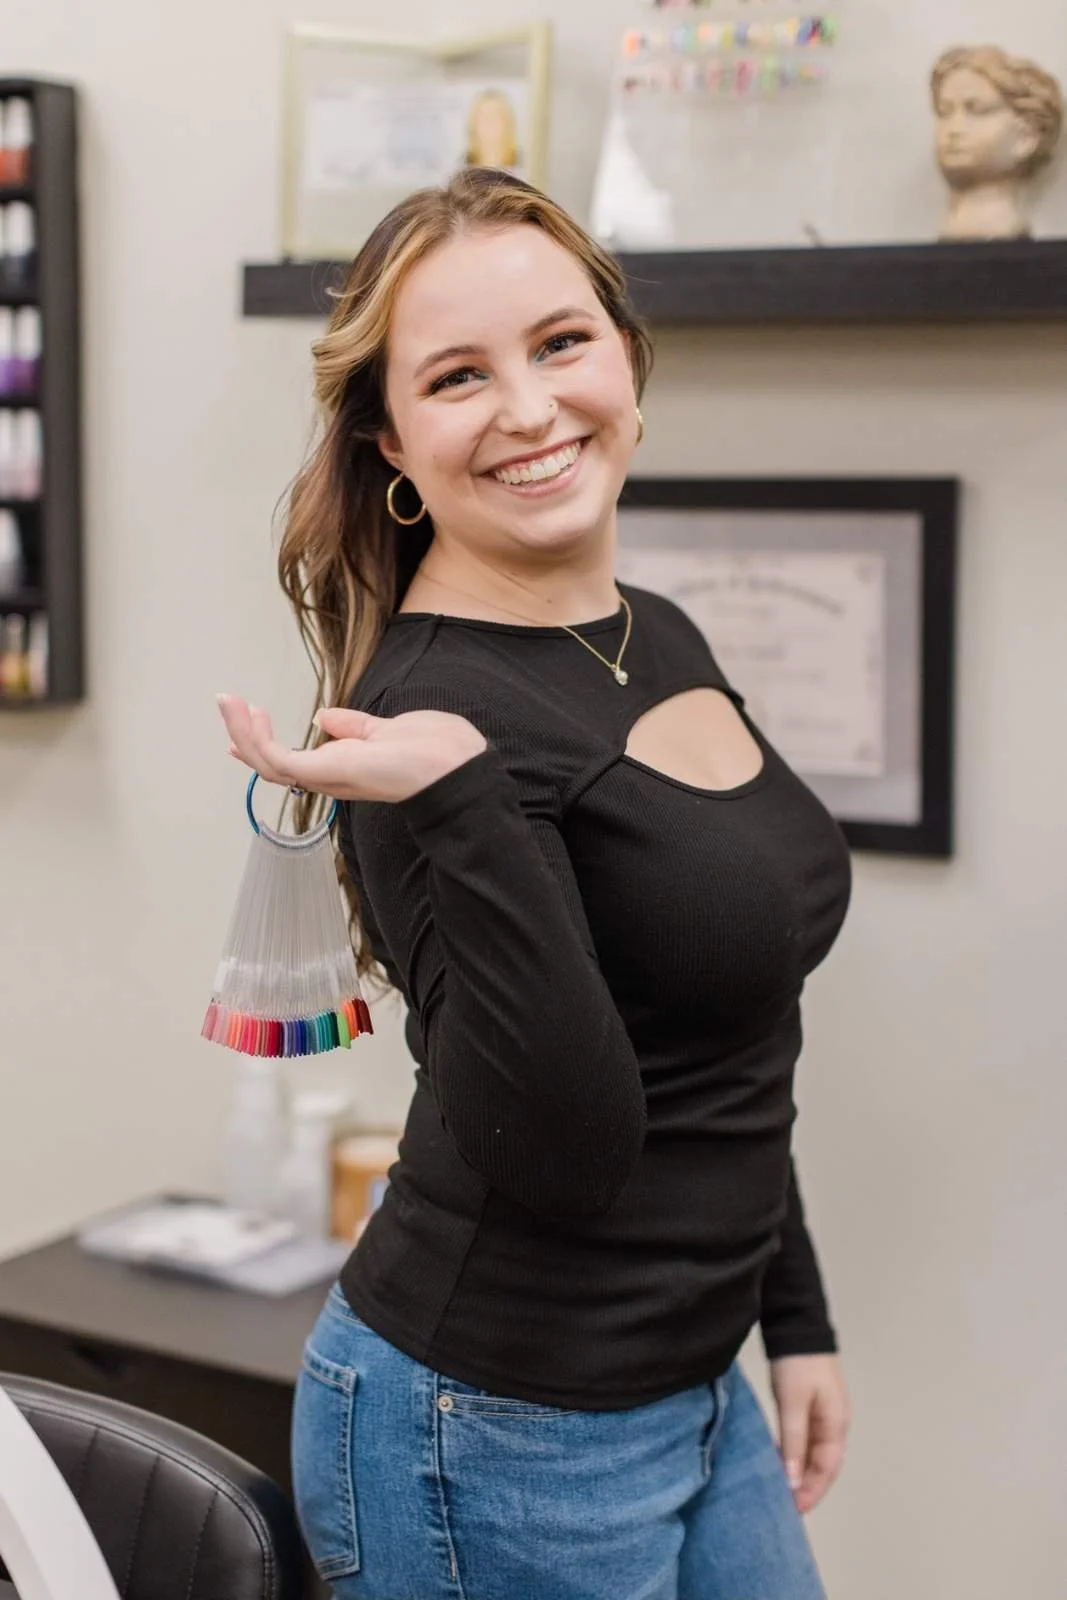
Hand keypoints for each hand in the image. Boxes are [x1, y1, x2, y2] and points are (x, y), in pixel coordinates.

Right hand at [217, 695, 486, 803]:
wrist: (453, 766)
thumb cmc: (436, 751)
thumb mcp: (386, 729)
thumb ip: (353, 727)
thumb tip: (324, 717)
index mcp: (346, 769)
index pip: (295, 763)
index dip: (265, 745)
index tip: (246, 722)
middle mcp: (332, 778)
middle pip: (273, 766)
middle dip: (245, 736)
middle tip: (226, 704)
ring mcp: (326, 777)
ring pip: (267, 763)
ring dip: (241, 731)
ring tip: (226, 701)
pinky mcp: (323, 773)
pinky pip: (276, 759)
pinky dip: (256, 737)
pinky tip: (250, 713)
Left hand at [769, 1353, 849, 1514]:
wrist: (797, 1324)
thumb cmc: (798, 1365)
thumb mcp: (793, 1403)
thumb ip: (793, 1442)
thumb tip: (793, 1481)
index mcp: (836, 1424)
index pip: (827, 1468)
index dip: (813, 1491)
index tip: (794, 1510)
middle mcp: (833, 1423)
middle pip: (823, 1464)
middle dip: (807, 1486)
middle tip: (785, 1506)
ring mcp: (822, 1413)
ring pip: (813, 1453)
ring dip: (800, 1471)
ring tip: (781, 1489)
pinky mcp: (808, 1405)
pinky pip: (804, 1439)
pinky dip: (793, 1453)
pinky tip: (778, 1460)